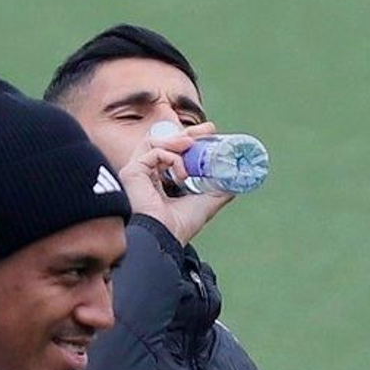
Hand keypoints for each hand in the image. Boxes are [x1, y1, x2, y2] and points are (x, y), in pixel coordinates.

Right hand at [116, 121, 232, 245]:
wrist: (165, 239)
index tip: (209, 133)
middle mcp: (144, 176)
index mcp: (157, 181)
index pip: (170, 150)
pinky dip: (171, 156)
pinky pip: (154, 151)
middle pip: (163, 140)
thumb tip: (238, 177)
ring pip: (155, 141)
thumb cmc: (178, 227)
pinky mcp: (131, 173)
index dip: (190, 138)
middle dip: (187, 131)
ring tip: (192, 147)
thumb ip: (219, 189)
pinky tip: (181, 173)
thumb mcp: (206, 202)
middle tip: (207, 130)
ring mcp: (136, 173)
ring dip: (178, 140)